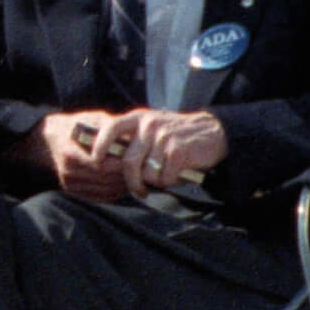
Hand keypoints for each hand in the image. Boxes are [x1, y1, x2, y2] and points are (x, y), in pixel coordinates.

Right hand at [22, 110, 131, 201]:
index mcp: (70, 153)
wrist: (50, 139)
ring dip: (125, 185)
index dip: (122, 164)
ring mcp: (70, 184)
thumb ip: (110, 126)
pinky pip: (101, 197)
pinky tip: (125, 181)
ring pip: (106, 191)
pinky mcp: (74, 191)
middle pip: (105, 180)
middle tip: (144, 168)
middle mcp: (68, 172)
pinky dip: (117, 192)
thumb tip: (133, 138)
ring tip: (138, 174)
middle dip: (127, 175)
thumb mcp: (91, 118)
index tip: (139, 157)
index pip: (102, 165)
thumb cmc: (76, 125)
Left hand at [77, 107, 229, 197]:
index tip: (97, 163)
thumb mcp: (150, 129)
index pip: (110, 129)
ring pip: (148, 173)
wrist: (212, 132)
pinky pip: (165, 177)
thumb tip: (107, 164)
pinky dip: (171, 181)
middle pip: (128, 162)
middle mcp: (149, 125)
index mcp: (138, 118)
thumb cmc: (174, 136)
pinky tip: (178, 173)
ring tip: (167, 174)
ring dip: (157, 181)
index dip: (100, 147)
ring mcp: (164, 136)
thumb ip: (132, 141)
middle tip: (139, 190)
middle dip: (132, 182)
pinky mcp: (178, 149)